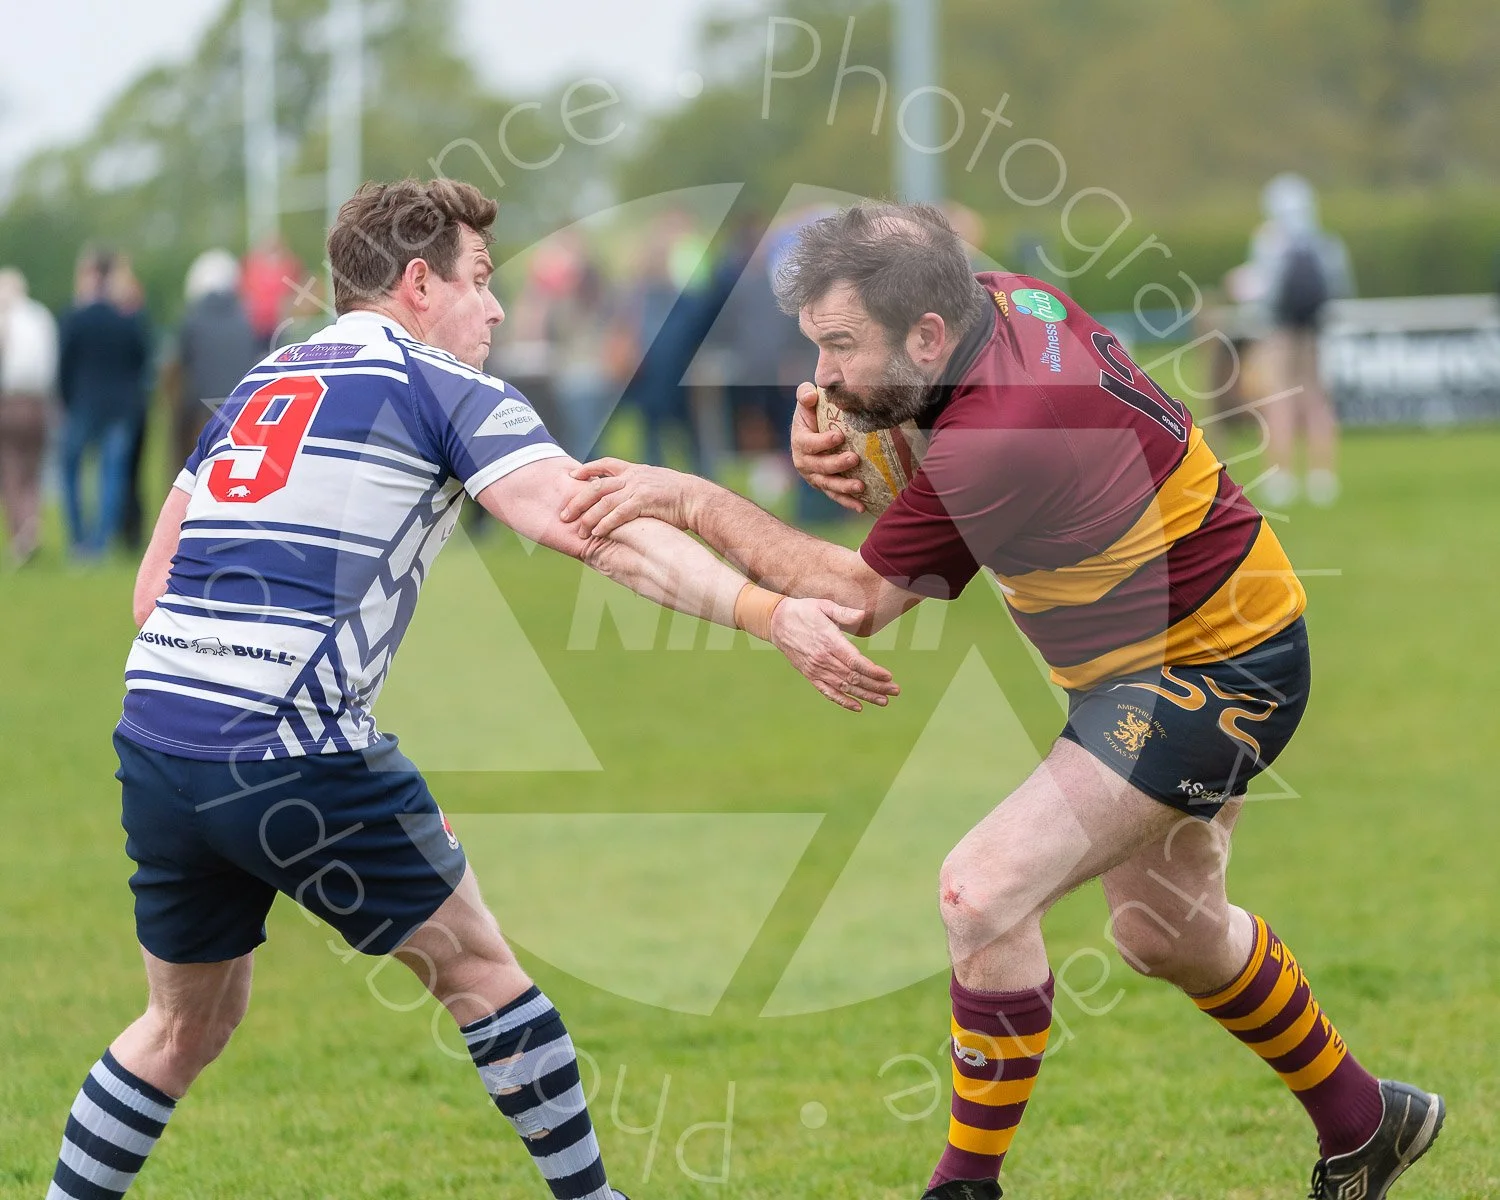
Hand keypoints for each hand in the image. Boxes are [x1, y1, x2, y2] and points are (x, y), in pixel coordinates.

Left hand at [562, 459, 693, 538]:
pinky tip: (596, 533)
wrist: (697, 499)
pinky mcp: (643, 503)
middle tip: (564, 514)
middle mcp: (633, 477)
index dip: (587, 469)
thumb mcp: (656, 482)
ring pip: (603, 502)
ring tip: (579, 530)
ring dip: (588, 517)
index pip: (605, 463)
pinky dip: (605, 523)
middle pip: (596, 486)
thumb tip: (629, 493)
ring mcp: (637, 489)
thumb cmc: (679, 496)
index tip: (572, 476)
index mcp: (635, 470)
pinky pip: (618, 514)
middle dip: (577, 501)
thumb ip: (639, 485)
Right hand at [769, 596, 898, 711]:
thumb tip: (862, 614)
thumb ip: (843, 612)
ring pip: (844, 687)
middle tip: (895, 691)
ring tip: (884, 701)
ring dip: (865, 695)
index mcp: (829, 641)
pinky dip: (843, 701)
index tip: (888, 676)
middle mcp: (823, 659)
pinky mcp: (810, 675)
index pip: (854, 661)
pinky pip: (828, 692)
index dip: (872, 671)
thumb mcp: (823, 605)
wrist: (777, 622)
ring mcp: (816, 669)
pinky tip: (858, 707)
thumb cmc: (804, 611)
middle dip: (876, 686)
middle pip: (853, 677)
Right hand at [790, 382, 865, 513]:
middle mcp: (804, 462)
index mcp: (799, 441)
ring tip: (860, 486)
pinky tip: (862, 508)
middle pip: (819, 466)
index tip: (839, 436)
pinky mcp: (826, 485)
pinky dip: (848, 503)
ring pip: (828, 485)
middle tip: (854, 458)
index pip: (809, 443)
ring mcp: (815, 476)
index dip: (822, 441)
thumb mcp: (807, 399)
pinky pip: (836, 496)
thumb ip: (804, 394)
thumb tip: (810, 396)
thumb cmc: (814, 411)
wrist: (816, 428)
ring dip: (844, 487)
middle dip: (836, 464)